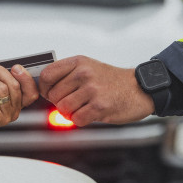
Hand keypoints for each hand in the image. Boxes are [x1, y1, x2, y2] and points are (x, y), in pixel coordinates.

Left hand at [38, 55, 154, 126]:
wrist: (139, 88)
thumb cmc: (112, 80)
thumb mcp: (88, 67)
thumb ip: (66, 74)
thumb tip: (42, 88)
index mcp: (78, 62)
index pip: (46, 75)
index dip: (45, 88)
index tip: (50, 93)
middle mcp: (84, 74)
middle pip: (53, 95)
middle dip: (60, 103)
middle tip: (74, 102)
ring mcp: (92, 90)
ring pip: (63, 109)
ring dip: (71, 113)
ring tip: (82, 108)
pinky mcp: (100, 106)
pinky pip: (77, 119)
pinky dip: (81, 120)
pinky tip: (91, 113)